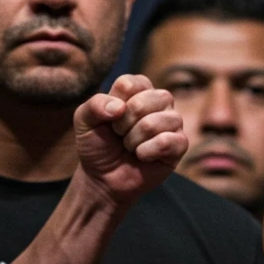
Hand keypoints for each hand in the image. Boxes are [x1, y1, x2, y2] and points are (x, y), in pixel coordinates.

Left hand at [72, 74, 187, 204]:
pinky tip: (142, 156)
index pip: (128, 84)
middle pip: (143, 101)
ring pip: (155, 122)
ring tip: (130, 147)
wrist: (103, 178)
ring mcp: (172, 121)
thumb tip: (119, 108)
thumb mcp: (84, 121)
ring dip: (133, 140)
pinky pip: (168, 141)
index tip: (109, 120)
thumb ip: (94, 105)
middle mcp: (159, 100)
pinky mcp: (180, 144)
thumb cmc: (97, 145)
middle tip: (119, 135)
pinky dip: (147, 152)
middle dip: (123, 125)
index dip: (112, 106)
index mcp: (138, 88)